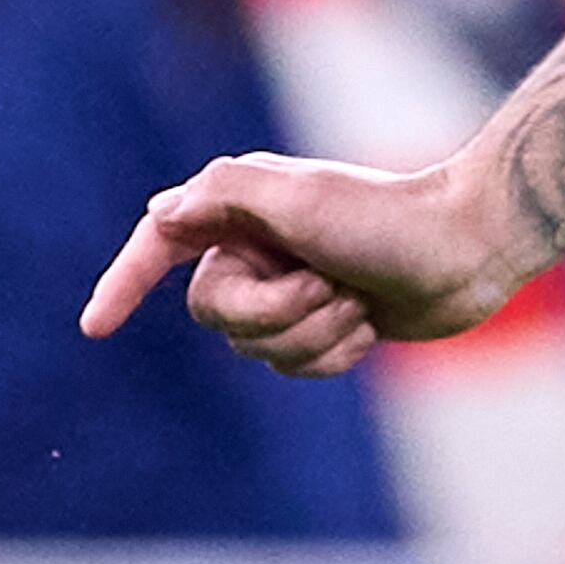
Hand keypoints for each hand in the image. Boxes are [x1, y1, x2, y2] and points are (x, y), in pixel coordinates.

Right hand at [81, 144, 526, 376]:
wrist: (468, 248)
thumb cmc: (386, 219)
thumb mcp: (299, 198)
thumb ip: (223, 196)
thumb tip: (160, 215)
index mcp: (238, 206)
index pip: (159, 246)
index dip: (123, 283)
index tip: (96, 327)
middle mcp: (256, 246)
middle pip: (215, 314)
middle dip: (273, 313)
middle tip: (326, 284)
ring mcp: (290, 288)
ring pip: (257, 349)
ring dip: (314, 334)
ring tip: (357, 301)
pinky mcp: (323, 323)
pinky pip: (296, 367)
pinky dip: (334, 354)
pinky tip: (369, 324)